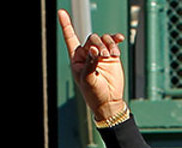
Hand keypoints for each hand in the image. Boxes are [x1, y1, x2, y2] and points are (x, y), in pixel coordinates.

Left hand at [58, 9, 125, 123]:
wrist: (109, 101)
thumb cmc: (94, 94)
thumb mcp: (88, 80)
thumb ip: (90, 63)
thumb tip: (94, 48)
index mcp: (77, 59)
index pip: (70, 38)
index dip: (66, 25)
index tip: (61, 12)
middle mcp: (87, 54)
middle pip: (91, 38)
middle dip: (98, 44)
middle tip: (103, 56)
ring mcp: (99, 53)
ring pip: (103, 39)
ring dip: (108, 44)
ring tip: (111, 56)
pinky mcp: (111, 55)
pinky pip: (113, 41)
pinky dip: (116, 40)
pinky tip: (119, 40)